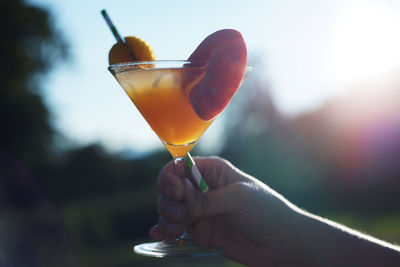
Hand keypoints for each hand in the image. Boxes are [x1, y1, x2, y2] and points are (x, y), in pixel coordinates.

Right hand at [150, 156, 299, 265]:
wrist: (282, 243)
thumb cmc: (268, 211)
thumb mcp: (240, 198)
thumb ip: (208, 200)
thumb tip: (183, 203)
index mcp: (213, 171)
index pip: (180, 166)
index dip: (171, 177)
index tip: (176, 193)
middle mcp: (202, 188)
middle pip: (170, 188)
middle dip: (168, 200)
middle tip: (180, 214)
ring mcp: (200, 210)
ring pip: (170, 209)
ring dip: (166, 217)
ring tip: (175, 229)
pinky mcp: (200, 231)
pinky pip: (176, 228)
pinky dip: (164, 231)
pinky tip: (159, 234)